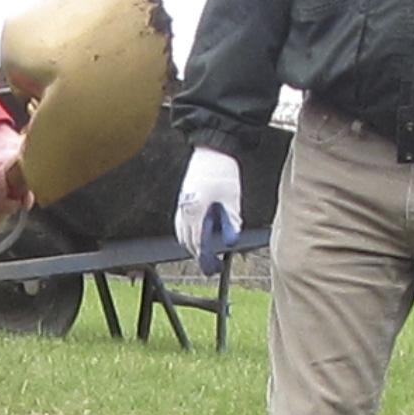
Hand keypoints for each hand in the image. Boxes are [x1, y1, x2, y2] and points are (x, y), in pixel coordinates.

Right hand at [173, 146, 243, 262]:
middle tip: (211, 264)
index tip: (214, 267)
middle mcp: (184, 208)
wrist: (211, 147)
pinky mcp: (183, 197)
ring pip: (182, 232)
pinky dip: (187, 232)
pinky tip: (196, 233)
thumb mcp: (232, 198)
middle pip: (187, 240)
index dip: (206, 258)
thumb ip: (232, 221)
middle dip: (199, 254)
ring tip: (204, 251)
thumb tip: (231, 240)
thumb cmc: (222, 169)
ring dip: (192, 243)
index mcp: (196, 211)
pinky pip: (181, 222)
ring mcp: (181, 202)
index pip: (198, 243)